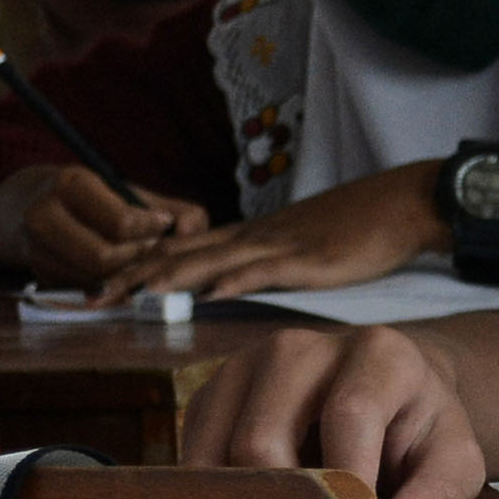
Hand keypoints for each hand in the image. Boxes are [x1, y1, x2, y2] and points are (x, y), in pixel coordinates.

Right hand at [8, 165, 206, 282]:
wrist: (44, 205)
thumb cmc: (105, 202)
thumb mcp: (139, 197)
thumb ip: (178, 211)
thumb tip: (191, 231)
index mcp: (72, 185)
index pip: (121, 222)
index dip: (150, 230)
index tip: (163, 226)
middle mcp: (44, 214)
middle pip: (102, 258)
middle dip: (135, 260)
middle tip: (149, 251)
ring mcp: (35, 246)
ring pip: (91, 278)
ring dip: (123, 277)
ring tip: (137, 262)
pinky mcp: (39, 273)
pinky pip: (81, 291)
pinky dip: (108, 289)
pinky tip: (121, 276)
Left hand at [119, 158, 444, 300]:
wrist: (406, 202)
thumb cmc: (364, 225)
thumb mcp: (307, 244)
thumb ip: (274, 263)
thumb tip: (244, 285)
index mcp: (253, 236)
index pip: (182, 248)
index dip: (139, 265)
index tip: (103, 284)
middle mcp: (256, 237)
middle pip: (183, 253)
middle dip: (133, 274)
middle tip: (92, 296)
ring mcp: (281, 246)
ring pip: (212, 259)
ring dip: (168, 278)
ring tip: (130, 294)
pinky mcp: (311, 260)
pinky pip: (265, 270)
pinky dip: (233, 280)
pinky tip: (209, 293)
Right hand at [180, 323, 488, 498]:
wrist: (386, 391)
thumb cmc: (420, 430)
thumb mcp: (456, 461)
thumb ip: (439, 495)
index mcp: (378, 354)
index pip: (348, 415)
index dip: (347, 481)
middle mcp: (301, 347)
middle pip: (261, 440)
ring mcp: (245, 365)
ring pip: (215, 451)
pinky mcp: (210, 394)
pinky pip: (192, 455)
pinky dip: (218, 496)